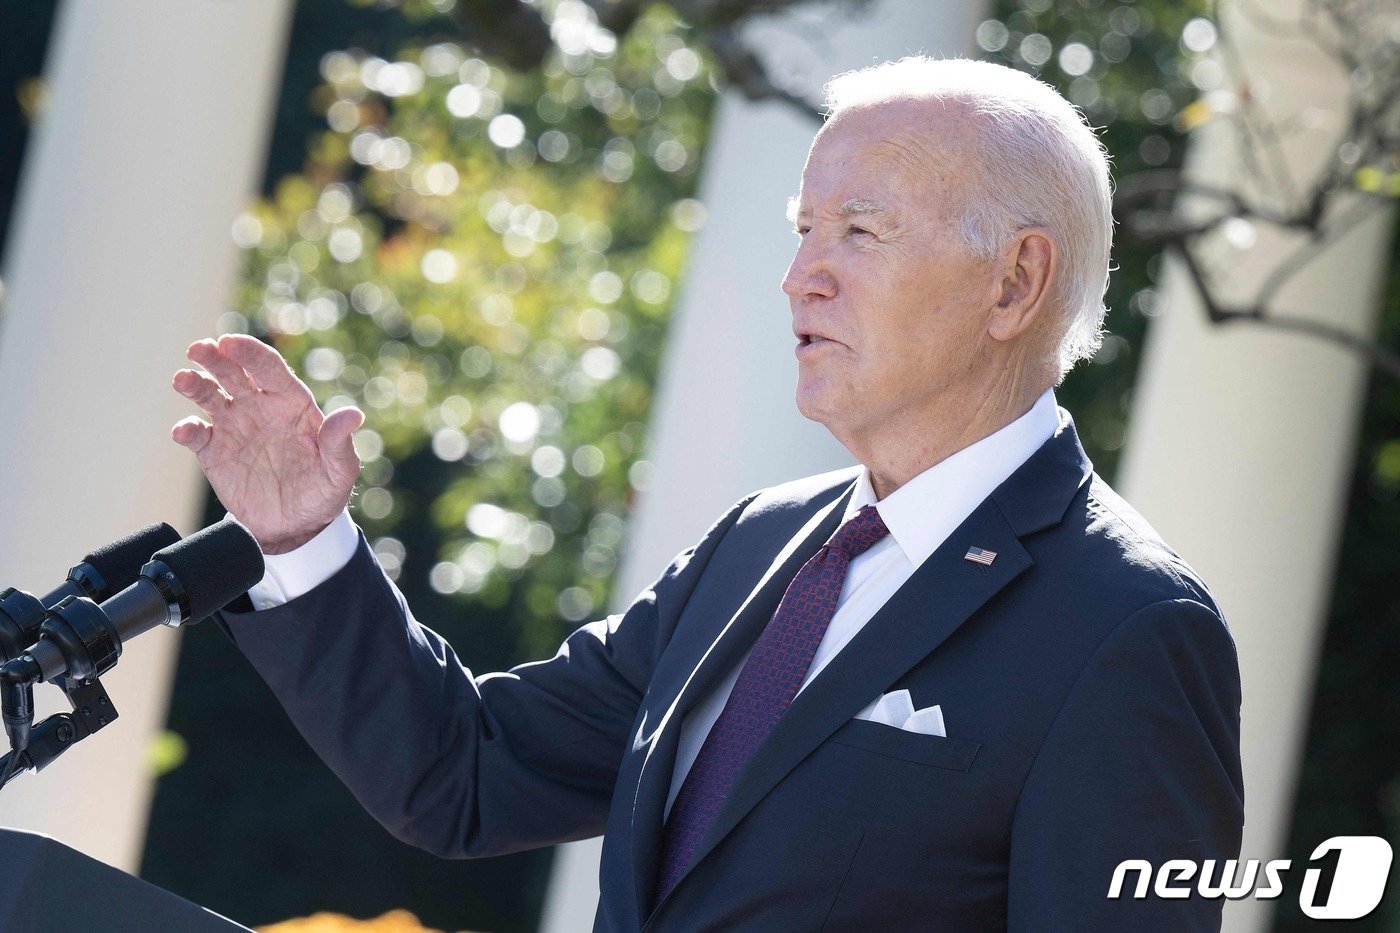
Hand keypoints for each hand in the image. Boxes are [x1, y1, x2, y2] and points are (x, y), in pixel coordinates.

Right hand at [171, 334, 364, 553]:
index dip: (250, 353)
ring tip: (183, 379)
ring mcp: (234, 426)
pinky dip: (188, 430)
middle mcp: (259, 406)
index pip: (269, 368)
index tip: (230, 342)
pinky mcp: (214, 451)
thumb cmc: (323, 491)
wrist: (296, 527)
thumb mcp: (340, 470)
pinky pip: (197, 435)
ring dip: (195, 384)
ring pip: (209, 395)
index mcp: (291, 402)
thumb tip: (353, 414)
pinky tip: (185, 431)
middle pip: (233, 373)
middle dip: (215, 357)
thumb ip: (339, 442)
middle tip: (199, 349)